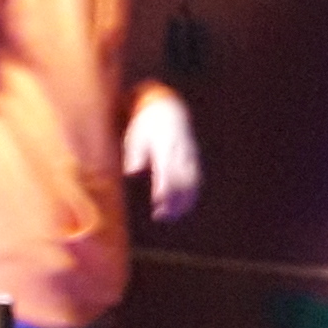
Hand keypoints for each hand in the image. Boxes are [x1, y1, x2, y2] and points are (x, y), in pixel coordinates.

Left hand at [125, 95, 200, 222]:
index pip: (168, 170)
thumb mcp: (136, 135)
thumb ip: (135, 154)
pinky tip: (179, 209)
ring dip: (182, 202)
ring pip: (192, 183)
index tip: (157, 202)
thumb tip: (131, 172)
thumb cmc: (146, 125)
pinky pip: (196, 181)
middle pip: (182, 180)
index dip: (165, 188)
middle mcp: (181, 152)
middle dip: (173, 200)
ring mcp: (190, 156)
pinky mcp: (193, 161)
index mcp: (165, 145)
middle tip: (159, 215)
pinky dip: (190, 196)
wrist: (167, 110)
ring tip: (168, 217)